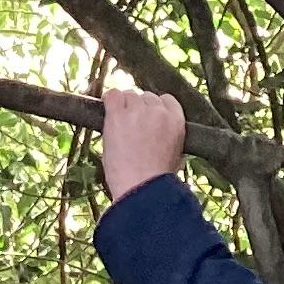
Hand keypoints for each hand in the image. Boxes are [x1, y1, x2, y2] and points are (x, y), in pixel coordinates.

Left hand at [100, 85, 187, 200]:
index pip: (166, 100)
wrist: (142, 188)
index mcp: (176, 121)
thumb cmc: (157, 181)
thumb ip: (169, 138)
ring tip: (120, 125)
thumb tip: (160, 135)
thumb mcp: (176, 156)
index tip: (147, 117)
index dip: (155, 108)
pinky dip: (109, 100)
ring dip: (123, 107)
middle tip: (131, 127)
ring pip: (129, 96)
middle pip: (146, 97)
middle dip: (138, 109)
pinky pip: (112, 96)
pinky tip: (107, 109)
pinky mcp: (118, 116)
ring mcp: (137, 112)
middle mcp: (158, 112)